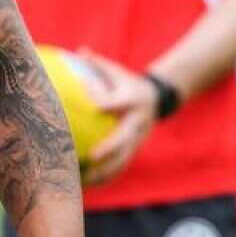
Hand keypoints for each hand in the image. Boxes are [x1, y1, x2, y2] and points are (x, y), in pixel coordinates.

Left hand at [79, 49, 155, 186]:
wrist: (157, 99)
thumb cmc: (126, 82)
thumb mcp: (116, 70)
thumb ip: (97, 64)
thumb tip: (78, 51)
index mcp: (132, 101)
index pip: (117, 103)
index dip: (105, 104)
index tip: (91, 107)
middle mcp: (137, 123)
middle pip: (124, 139)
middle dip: (110, 149)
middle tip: (91, 156)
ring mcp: (137, 139)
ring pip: (123, 160)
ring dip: (106, 172)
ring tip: (84, 182)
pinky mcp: (134, 150)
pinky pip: (120, 167)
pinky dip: (105, 177)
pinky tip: (85, 186)